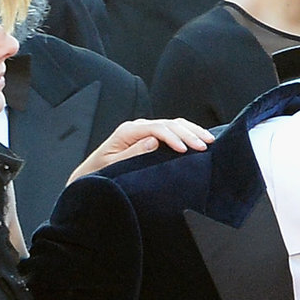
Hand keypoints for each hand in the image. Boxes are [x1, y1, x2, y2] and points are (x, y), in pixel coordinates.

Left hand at [68, 118, 214, 183]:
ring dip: (192, 131)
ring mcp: (144, 132)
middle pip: (168, 123)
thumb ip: (132, 154)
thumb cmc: (100, 173)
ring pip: (173, 124)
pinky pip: (172, 131)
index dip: (172, 137)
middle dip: (188, 133)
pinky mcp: (150, 138)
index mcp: (127, 132)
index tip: (185, 150)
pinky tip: (200, 139)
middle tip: (205, 145)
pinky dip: (188, 133)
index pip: (156, 128)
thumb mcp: (113, 167)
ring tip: (209, 141)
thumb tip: (154, 142)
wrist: (91, 175)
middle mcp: (137, 128)